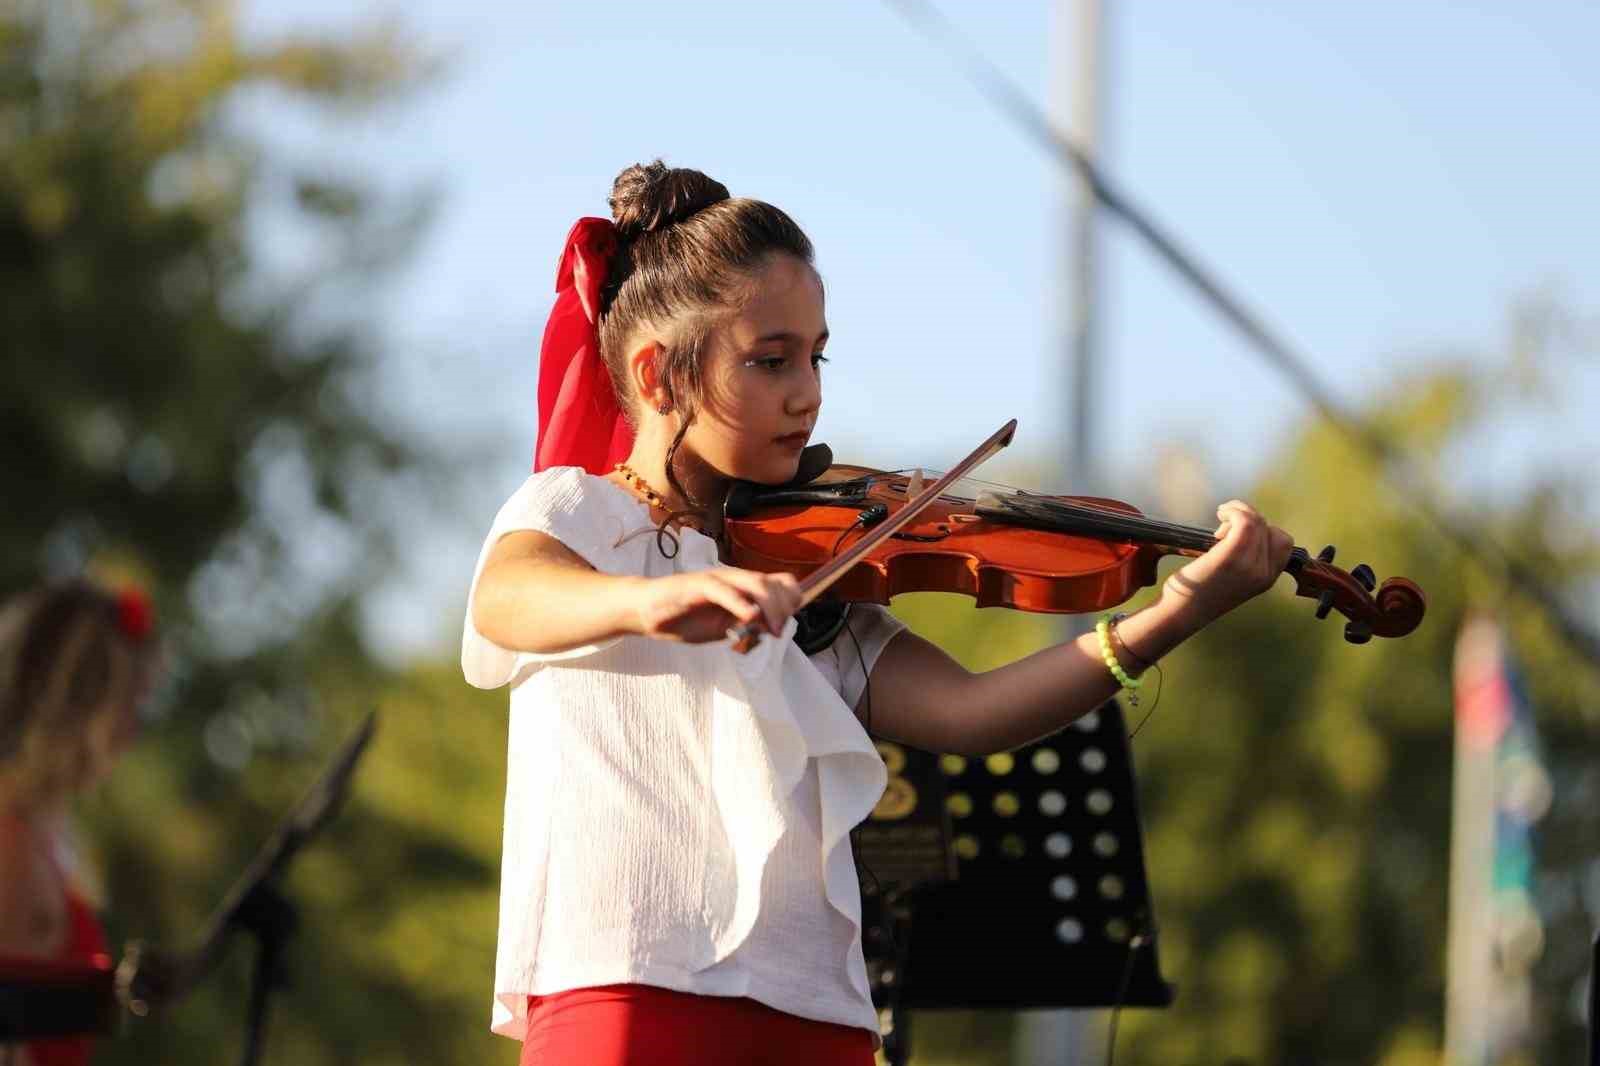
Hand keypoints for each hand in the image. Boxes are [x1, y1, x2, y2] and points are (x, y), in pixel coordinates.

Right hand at [633, 568, 802, 643]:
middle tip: (778, 632)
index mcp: (744, 588)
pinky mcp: (697, 585)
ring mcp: (717, 579)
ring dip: (769, 606)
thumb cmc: (687, 619)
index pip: (780, 582)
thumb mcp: (725, 628)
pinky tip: (749, 617)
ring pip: (755, 583)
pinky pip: (723, 590)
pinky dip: (740, 604)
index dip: (791, 599)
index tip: (789, 623)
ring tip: (771, 628)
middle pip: (772, 583)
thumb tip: (772, 629)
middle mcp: (734, 578)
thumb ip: (747, 627)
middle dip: (783, 608)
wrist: (650, 613)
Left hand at [1165, 500, 1293, 624]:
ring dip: (1239, 512)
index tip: (1240, 533)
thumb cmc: (1202, 593)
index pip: (1283, 542)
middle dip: (1250, 518)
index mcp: (1268, 579)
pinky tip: (1220, 515)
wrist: (1183, 612)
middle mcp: (1264, 572)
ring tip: (1221, 520)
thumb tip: (1246, 528)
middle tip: (1225, 527)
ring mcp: (1249, 565)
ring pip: (1257, 522)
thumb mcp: (1237, 580)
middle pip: (1269, 528)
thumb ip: (1249, 561)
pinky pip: (1244, 521)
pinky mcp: (1230, 557)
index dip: (1264, 530)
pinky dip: (1233, 511)